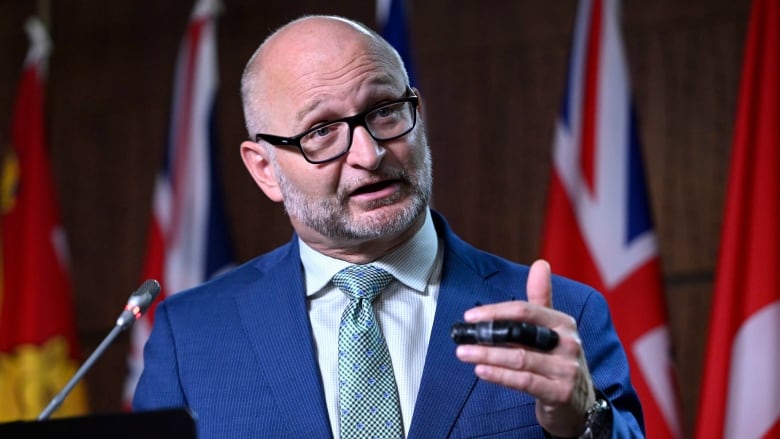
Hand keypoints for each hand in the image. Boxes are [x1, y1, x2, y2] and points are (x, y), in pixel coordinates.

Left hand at [455, 259, 595, 437]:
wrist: (579, 404)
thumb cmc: (558, 360)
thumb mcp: (553, 328)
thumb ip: (541, 298)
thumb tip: (540, 264)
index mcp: (563, 323)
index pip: (526, 310)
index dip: (496, 311)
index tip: (470, 316)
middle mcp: (568, 344)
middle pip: (521, 333)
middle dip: (488, 334)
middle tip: (462, 335)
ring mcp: (566, 369)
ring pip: (520, 358)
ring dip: (488, 355)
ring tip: (464, 353)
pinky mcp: (560, 393)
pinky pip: (525, 381)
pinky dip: (500, 376)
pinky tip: (481, 371)